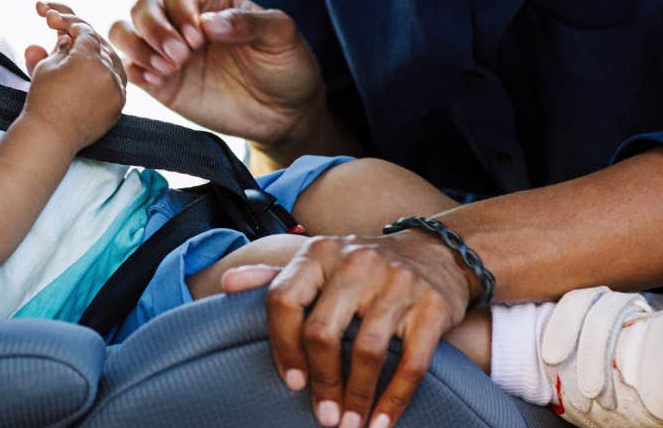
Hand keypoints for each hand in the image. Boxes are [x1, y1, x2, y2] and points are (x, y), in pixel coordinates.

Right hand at [18, 1, 125, 152]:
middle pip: (101, 45)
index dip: (72, 25)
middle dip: (85, 40)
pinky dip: (106, 76)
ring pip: (112, 63)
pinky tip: (93, 74)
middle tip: (70, 39)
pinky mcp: (119, 106)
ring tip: (81, 56)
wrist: (50, 136)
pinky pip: (117, 83)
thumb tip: (68, 40)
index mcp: (89, 58)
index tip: (62, 24)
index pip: (85, 32)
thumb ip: (61, 48)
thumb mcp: (47, 66)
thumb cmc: (43, 101)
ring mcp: (116, 90)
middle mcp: (108, 72)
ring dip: (98, 56)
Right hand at [109, 0, 323, 150]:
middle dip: (155, 28)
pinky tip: (158, 80)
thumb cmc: (287, 67)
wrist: (286, 115)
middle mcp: (183, 22)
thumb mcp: (282, 36)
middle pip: (143, 7)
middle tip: (182, 55)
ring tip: (167, 67)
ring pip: (125, 31)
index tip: (200, 36)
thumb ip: (249, 23)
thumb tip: (209, 23)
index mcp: (211, 2)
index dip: (180, 9)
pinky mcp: (160, 83)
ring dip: (137, 45)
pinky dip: (133, 69)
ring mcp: (168, 52)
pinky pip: (129, 67)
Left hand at [221, 232, 473, 427]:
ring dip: (357, 397)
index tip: (292, 382)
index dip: (282, 347)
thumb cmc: (363, 266)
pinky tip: (382, 421)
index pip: (284, 300)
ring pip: (367, 351)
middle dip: (321, 381)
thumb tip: (227, 284)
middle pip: (323, 332)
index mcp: (319, 253)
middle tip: (324, 414)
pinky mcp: (431, 306)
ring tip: (350, 424)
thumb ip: (274, 275)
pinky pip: (411, 363)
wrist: (435, 252)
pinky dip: (395, 399)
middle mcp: (357, 262)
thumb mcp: (318, 261)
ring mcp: (397, 283)